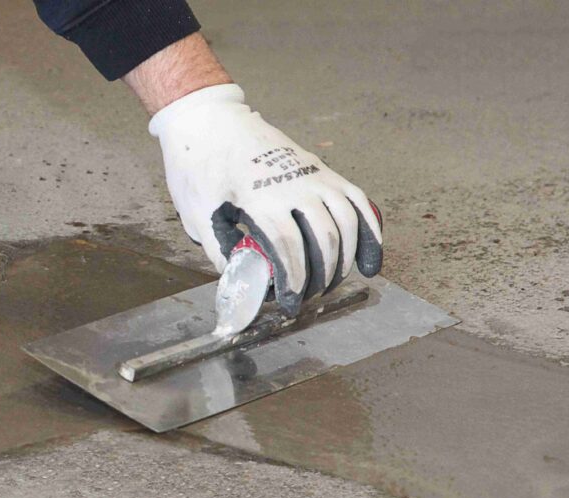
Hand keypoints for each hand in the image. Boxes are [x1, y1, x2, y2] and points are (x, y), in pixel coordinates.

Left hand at [149, 84, 382, 315]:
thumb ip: (222, 252)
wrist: (209, 120)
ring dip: (344, 260)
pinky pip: (358, 201)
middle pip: (323, 239)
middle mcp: (294, 184)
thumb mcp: (199, 214)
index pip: (288, 248)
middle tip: (306, 298)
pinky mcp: (323, 169)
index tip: (289, 305)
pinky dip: (369, 232)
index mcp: (260, 197)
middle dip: (319, 277)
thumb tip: (243, 282)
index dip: (293, 282)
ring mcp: (314, 174)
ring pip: (348, 222)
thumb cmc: (199, 166)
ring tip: (330, 284)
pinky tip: (369, 260)